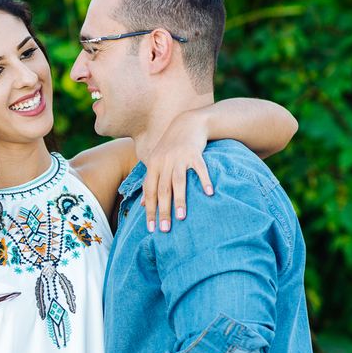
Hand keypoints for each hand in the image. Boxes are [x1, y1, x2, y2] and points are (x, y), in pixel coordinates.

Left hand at [140, 108, 213, 232]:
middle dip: (163, 210)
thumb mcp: (157, 162)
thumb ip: (150, 182)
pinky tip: (208, 193)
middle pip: (162, 189)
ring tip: (181, 217)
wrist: (188, 123)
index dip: (149, 211)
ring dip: (179, 199)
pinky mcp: (194, 152)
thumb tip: (143, 204)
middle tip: (165, 229)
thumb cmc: (171, 147)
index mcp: (153, 165)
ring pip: (178, 181)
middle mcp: (163, 161)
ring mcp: (179, 156)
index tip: (151, 229)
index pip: (149, 192)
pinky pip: (200, 168)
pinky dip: (204, 180)